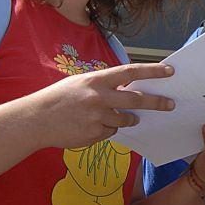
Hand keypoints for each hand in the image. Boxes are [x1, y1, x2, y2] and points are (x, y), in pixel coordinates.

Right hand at [28, 63, 176, 149]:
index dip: (152, 71)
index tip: (169, 71)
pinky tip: (89, 126)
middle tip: (170, 104)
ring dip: (127, 119)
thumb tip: (129, 90)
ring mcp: (97, 117)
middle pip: (136, 100)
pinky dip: (107, 129)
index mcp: (96, 80)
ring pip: (125, 119)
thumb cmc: (59, 98)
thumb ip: (105, 86)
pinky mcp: (94, 134)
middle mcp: (99, 97)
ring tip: (113, 116)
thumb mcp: (81, 83)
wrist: (35, 120)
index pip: (131, 72)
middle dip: (157, 102)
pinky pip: (110, 132)